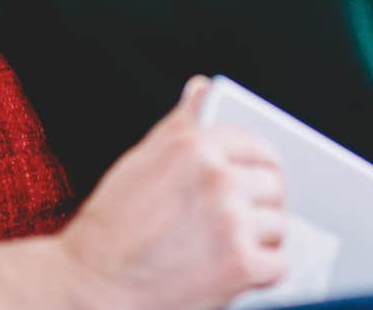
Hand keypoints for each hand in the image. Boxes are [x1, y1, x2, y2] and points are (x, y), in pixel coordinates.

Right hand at [55, 77, 287, 309]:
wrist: (92, 285)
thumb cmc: (112, 225)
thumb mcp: (141, 159)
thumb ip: (181, 123)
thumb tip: (202, 88)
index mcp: (195, 146)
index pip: (257, 146)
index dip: (259, 166)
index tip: (256, 179)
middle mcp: (218, 179)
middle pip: (273, 185)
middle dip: (261, 204)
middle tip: (240, 220)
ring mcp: (232, 222)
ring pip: (279, 224)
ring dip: (261, 240)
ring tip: (227, 248)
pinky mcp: (241, 265)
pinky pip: (278, 264)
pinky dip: (262, 273)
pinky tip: (234, 272)